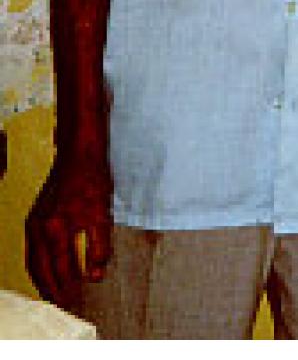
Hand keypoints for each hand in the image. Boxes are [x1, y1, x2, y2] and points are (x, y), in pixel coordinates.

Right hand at [25, 153, 111, 306]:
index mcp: (56, 229)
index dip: (68, 287)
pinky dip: (37, 265)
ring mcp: (33, 223)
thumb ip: (99, 247)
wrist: (78, 154)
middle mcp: (39, 229)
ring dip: (41, 280)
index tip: (74, 302)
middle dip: (51, 290)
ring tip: (52, 295)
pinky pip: (31, 250)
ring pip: (33, 262)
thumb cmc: (93, 181)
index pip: (61, 269)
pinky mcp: (33, 218)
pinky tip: (46, 270)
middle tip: (61, 305)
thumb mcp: (102, 214)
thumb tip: (95, 276)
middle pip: (42, 270)